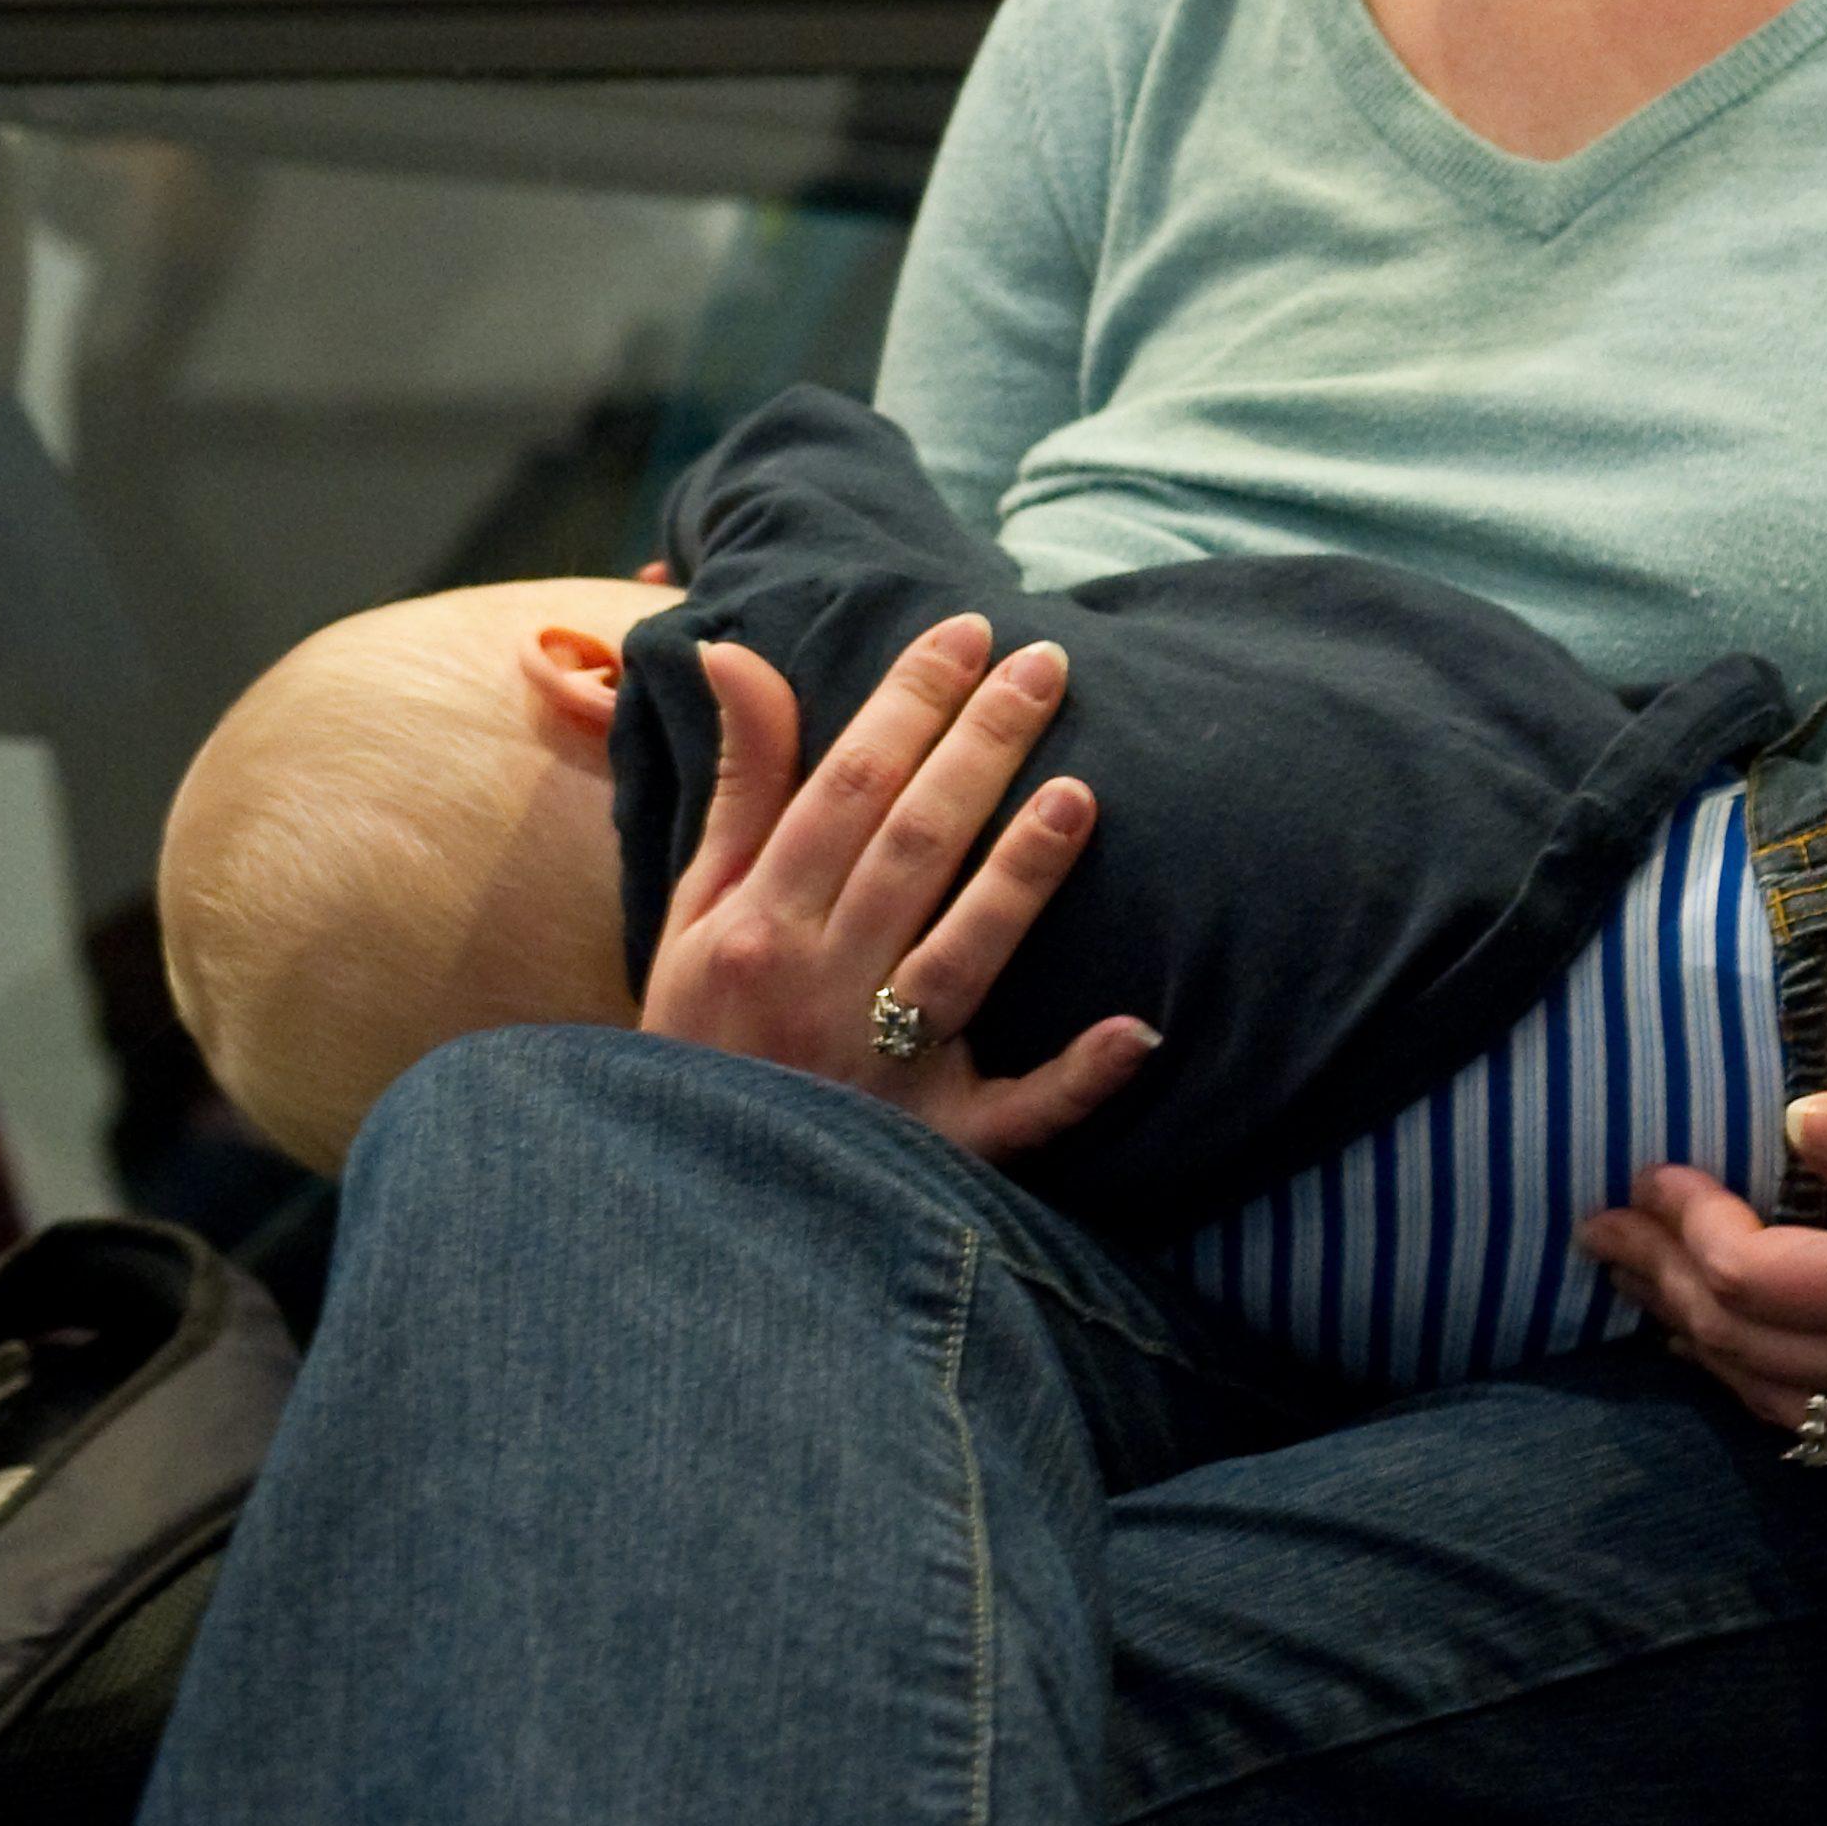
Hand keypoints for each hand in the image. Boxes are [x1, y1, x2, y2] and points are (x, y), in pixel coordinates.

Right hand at [640, 621, 1154, 1156]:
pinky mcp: (940, 1145)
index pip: (842, 790)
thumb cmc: (709, 1028)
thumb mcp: (697, 911)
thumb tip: (738, 654)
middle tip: (1048, 662)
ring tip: (1082, 794)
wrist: (688, 1194)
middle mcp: (817, 988)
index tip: (968, 632)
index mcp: (756, 925)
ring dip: (1021, 878)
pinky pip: (1018, 1114)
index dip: (906, 705)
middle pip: (911, 849)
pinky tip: (1139, 1030)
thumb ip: (743, 787)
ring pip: (961, 958)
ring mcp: (881, 1069)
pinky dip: (1077, 1078)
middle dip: (978, 750)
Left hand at [1580, 1098, 1826, 1490]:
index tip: (1651, 1175)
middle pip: (1737, 1344)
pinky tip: (1752, 1367)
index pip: (1750, 1275)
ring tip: (1647, 1296)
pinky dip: (1762, 1394)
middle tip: (1599, 1234)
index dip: (1684, 1226)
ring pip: (1770, 1402)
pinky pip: (1826, 1439)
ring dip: (1696, 1344)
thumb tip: (1798, 1119)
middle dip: (1659, 1284)